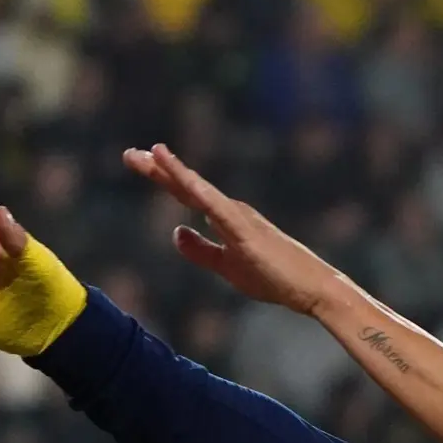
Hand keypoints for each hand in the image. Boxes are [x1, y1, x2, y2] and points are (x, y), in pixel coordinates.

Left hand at [123, 143, 341, 315]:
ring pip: (197, 189)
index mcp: (227, 219)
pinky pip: (212, 203)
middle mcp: (231, 211)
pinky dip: (192, 184)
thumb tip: (176, 231)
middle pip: (187, 186)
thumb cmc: (277, 279)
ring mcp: (238, 217)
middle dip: (157, 169)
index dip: (163, 178)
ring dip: (171, 171)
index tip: (139, 161)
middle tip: (129, 153)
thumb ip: (202, 251)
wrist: (313, 289)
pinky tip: (177, 173)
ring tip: (146, 154)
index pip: (188, 194)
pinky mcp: (244, 228)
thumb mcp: (229, 267)